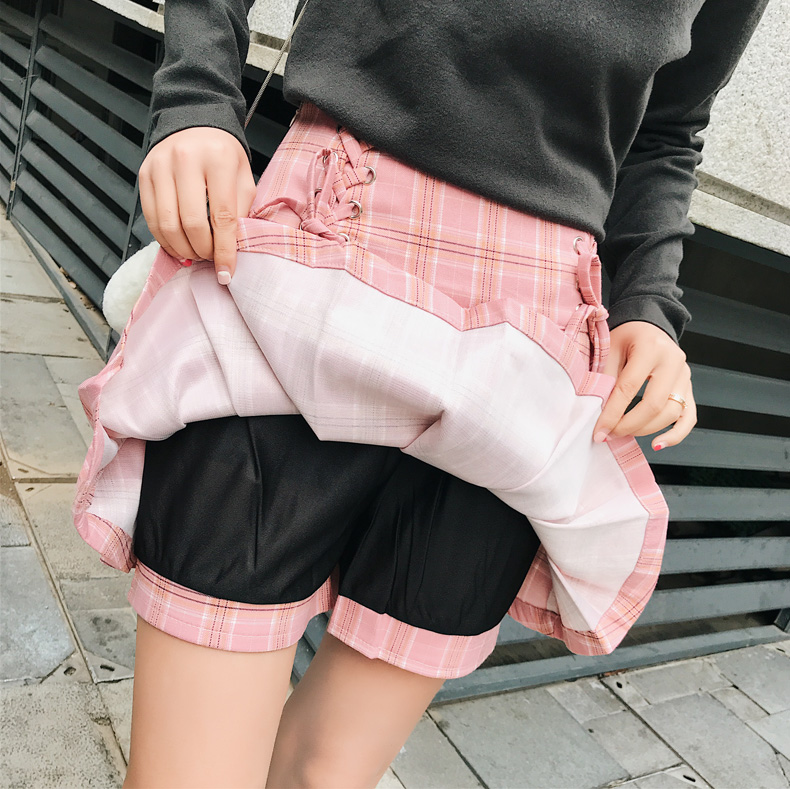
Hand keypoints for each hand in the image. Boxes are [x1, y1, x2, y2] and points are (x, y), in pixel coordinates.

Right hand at [138, 127, 256, 283]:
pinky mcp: (144, 174)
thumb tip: (230, 251)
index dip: (224, 250)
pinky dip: (165, 239)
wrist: (196, 122)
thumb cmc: (224, 156)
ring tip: (196, 253)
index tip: (227, 272)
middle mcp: (185, 159)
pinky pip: (150, 217)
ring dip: (182, 248)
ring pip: (166, 224)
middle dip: (202, 250)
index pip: (222, 216)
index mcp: (217, 159)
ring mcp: (160, 166)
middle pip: (191, 223)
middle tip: (210, 259)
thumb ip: (240, 213)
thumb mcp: (243, 179)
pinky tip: (178, 244)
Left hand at [592, 321, 696, 450]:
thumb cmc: (626, 337)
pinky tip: (657, 443)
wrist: (648, 326)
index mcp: (651, 348)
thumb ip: (605, 377)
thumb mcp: (609, 348)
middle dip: (629, 425)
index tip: (599, 431)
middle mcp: (674, 361)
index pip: (629, 388)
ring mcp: (685, 376)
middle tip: (609, 434)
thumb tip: (598, 411)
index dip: (613, 413)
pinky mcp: (689, 388)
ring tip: (623, 434)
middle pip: (654, 404)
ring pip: (671, 413)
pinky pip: (688, 416)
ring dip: (645, 430)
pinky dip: (675, 434)